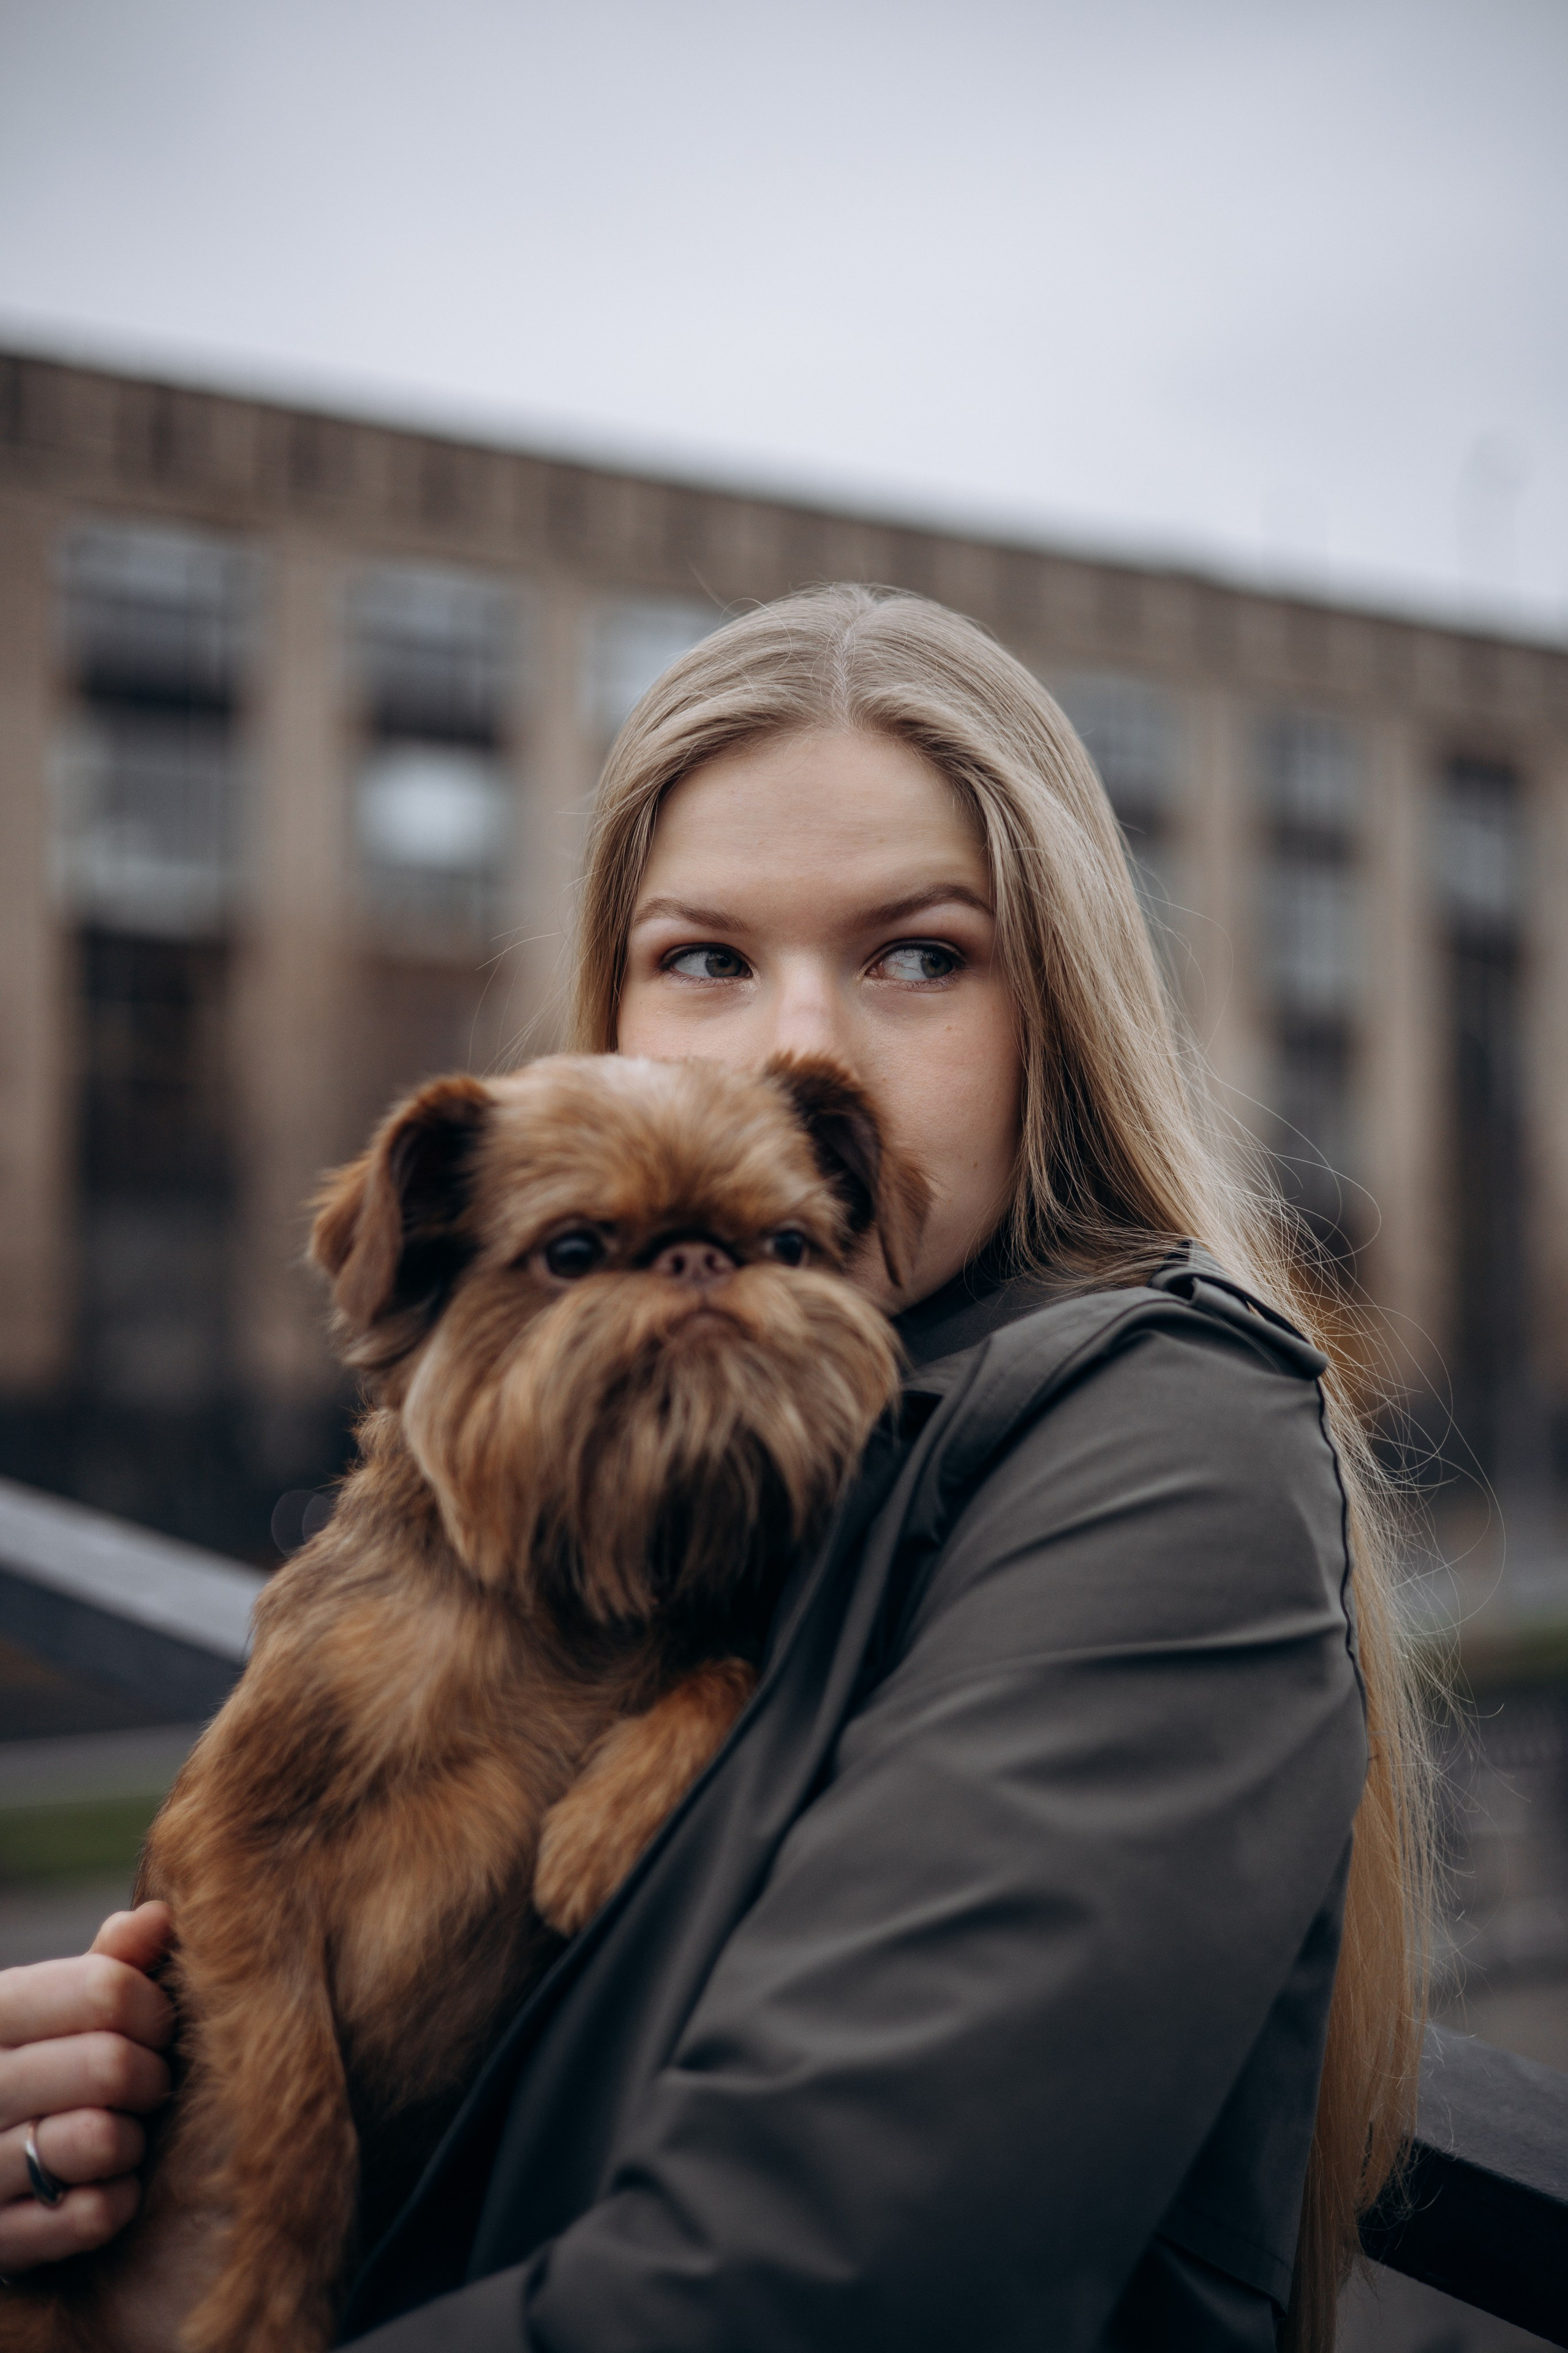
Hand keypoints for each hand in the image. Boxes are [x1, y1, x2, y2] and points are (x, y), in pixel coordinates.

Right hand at [0, 1902, 174, 2276]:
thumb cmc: (38, 2065)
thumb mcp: (56, 2007)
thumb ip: (107, 1964)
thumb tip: (160, 1916)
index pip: (105, 1989)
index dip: (155, 2006)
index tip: (156, 2025)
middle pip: (112, 2065)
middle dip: (152, 2075)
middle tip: (148, 2083)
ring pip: (100, 2141)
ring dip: (134, 2139)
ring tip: (124, 2130)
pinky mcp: (0, 2238)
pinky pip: (92, 2215)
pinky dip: (118, 2199)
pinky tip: (107, 2184)